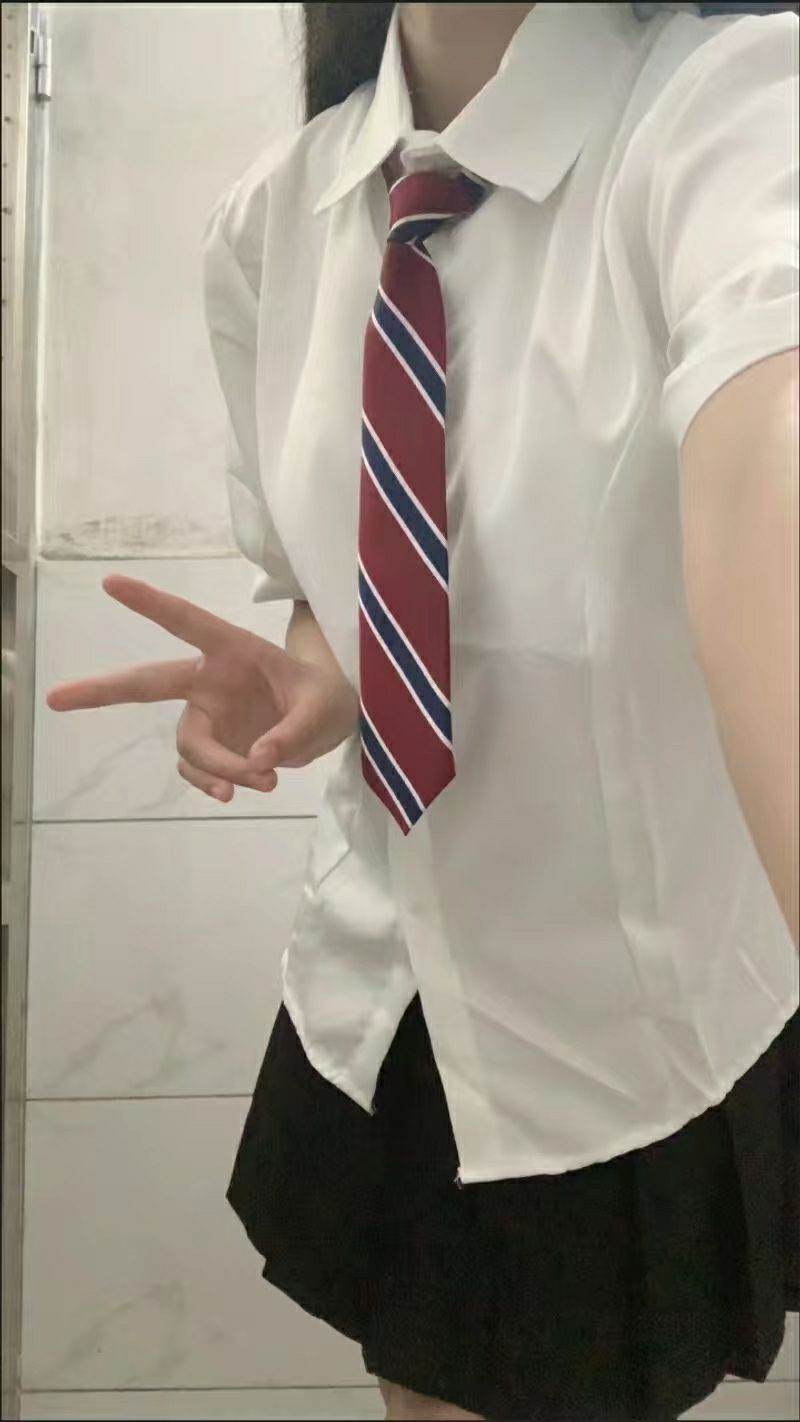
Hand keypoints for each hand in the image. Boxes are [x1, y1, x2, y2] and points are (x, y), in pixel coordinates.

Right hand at [45, 575, 359, 802]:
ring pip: (189, 745)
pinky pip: (197, 769)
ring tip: (265, 782)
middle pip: (147, 684)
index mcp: (235, 650)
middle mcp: (210, 679)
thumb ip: (296, 732)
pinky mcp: (214, 746)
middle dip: (101, 690)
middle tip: (56, 698)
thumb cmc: (327, 697)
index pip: (187, 622)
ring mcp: (208, 715)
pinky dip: (214, 782)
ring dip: (219, 768)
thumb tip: (258, 762)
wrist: (332, 721)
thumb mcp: (326, 709)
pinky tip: (237, 792)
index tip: (111, 582)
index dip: (151, 603)